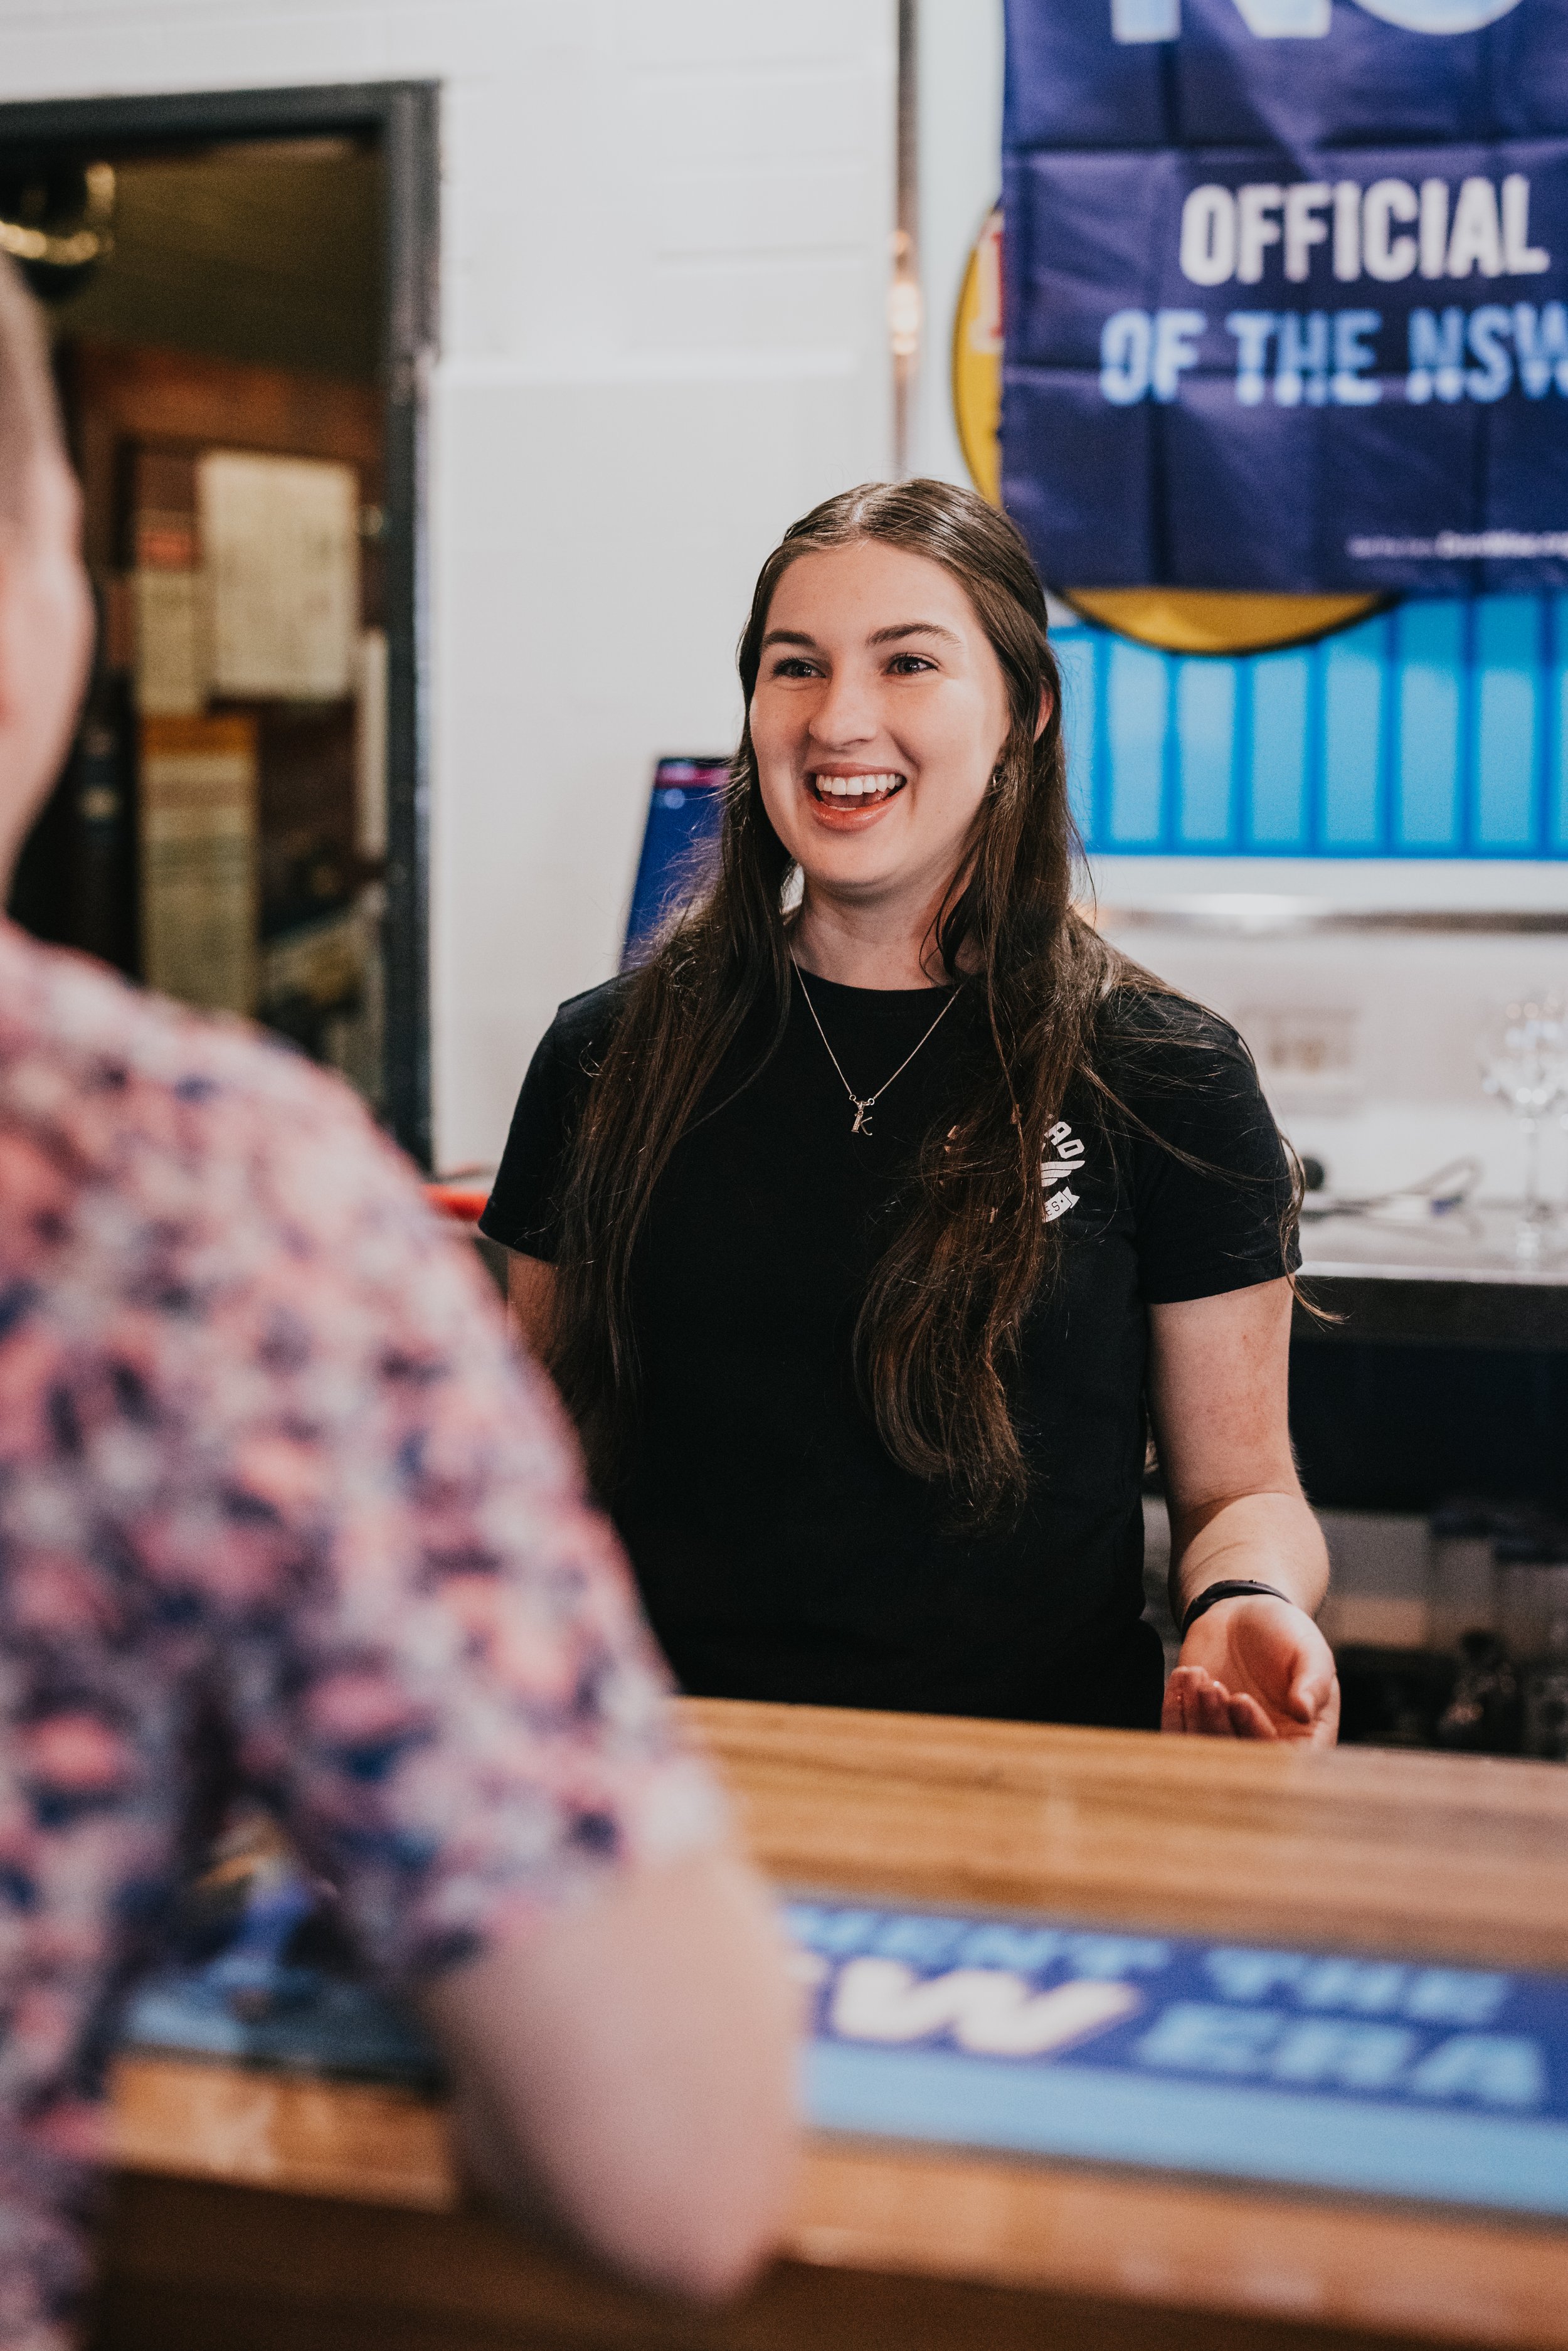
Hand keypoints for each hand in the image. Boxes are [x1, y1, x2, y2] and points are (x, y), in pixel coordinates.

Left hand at [1163, 1595, 1339, 1744]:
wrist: (1247, 1614)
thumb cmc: (1287, 1635)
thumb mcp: (1310, 1652)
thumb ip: (1313, 1682)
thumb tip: (1305, 1710)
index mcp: (1302, 1740)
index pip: (1280, 1758)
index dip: (1257, 1735)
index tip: (1242, 1700)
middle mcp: (1263, 1746)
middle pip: (1236, 1759)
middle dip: (1219, 1725)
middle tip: (1214, 1687)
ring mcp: (1227, 1737)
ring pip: (1203, 1749)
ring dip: (1195, 1717)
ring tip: (1197, 1675)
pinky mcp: (1195, 1724)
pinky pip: (1177, 1732)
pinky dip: (1174, 1710)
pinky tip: (1183, 1676)